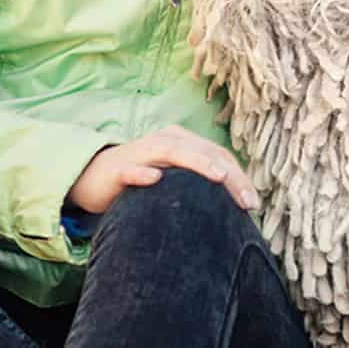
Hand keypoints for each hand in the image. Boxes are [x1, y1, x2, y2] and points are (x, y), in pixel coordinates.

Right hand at [65, 124, 258, 214]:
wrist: (94, 177)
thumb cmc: (143, 180)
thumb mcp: (175, 181)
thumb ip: (200, 187)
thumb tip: (236, 207)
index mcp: (183, 142)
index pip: (218, 155)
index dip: (239, 177)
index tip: (254, 204)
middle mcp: (165, 141)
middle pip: (203, 152)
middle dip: (229, 175)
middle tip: (247, 202)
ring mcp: (141, 152)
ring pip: (172, 151)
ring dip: (197, 162)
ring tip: (218, 176)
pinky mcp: (118, 169)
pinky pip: (132, 169)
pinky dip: (143, 173)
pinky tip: (155, 179)